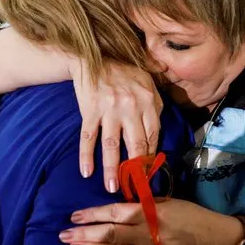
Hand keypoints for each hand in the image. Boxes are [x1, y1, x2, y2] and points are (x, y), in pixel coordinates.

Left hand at [58, 199, 241, 244]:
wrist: (213, 241)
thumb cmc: (190, 215)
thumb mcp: (167, 202)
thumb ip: (142, 204)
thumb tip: (114, 206)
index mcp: (153, 213)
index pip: (118, 213)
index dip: (94, 214)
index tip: (75, 214)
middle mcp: (150, 234)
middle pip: (113, 235)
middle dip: (86, 234)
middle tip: (63, 234)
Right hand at [70, 61, 162, 192]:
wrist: (92, 57)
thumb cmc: (122, 72)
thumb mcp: (147, 82)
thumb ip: (155, 104)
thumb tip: (158, 131)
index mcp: (147, 101)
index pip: (153, 135)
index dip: (151, 155)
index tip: (149, 172)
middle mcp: (130, 107)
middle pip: (135, 143)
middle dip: (136, 168)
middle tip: (135, 187)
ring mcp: (109, 109)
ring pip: (111, 144)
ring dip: (111, 168)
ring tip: (112, 186)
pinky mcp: (89, 110)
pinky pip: (88, 137)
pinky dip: (86, 155)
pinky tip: (86, 171)